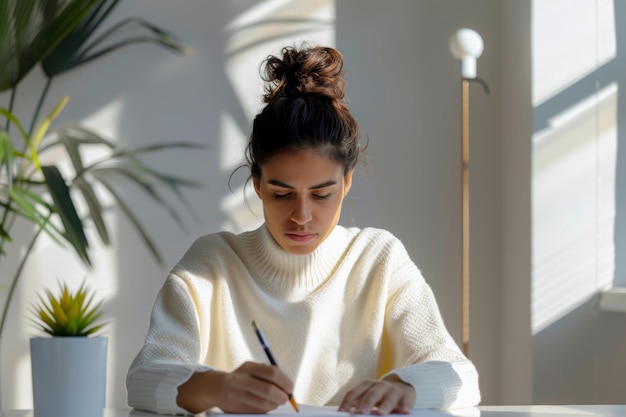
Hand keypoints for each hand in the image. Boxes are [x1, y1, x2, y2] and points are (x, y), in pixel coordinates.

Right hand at [177, 361, 293, 413]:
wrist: (217, 387)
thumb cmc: (242, 378)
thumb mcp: (252, 369)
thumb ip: (268, 374)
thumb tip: (288, 387)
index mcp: (248, 366)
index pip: (272, 373)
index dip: (285, 382)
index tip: (290, 388)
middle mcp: (241, 380)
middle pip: (269, 390)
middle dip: (282, 397)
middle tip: (285, 398)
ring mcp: (237, 394)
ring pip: (264, 404)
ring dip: (274, 405)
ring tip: (275, 402)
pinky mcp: (235, 408)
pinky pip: (257, 411)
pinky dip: (265, 410)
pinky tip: (264, 405)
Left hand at [338, 375, 415, 414]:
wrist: (403, 387)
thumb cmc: (381, 395)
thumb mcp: (369, 395)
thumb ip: (359, 402)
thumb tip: (346, 412)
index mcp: (367, 385)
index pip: (354, 393)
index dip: (347, 402)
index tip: (342, 412)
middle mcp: (380, 386)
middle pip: (372, 394)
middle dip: (366, 403)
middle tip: (361, 412)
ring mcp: (394, 391)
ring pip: (389, 398)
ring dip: (385, 406)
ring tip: (380, 413)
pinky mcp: (406, 397)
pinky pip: (406, 402)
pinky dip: (405, 406)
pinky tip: (405, 411)